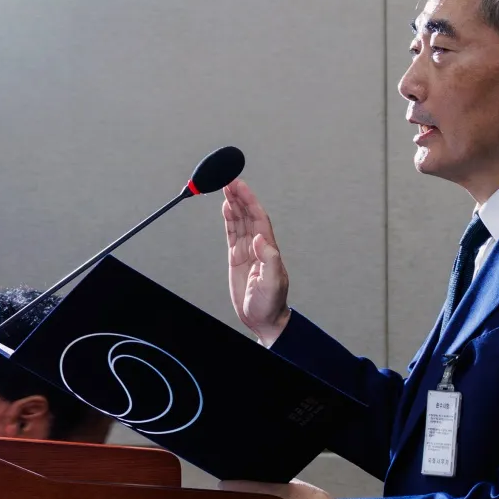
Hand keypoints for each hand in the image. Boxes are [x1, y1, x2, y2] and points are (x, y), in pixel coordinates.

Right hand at [222, 181, 290, 344]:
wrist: (263, 319)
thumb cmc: (270, 303)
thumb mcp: (272, 283)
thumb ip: (268, 260)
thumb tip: (259, 238)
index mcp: (267, 248)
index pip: (257, 218)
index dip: (249, 200)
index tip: (240, 186)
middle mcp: (258, 246)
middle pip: (247, 214)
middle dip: (239, 196)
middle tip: (229, 179)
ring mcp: (247, 250)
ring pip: (240, 221)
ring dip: (234, 204)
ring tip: (225, 187)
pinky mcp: (237, 258)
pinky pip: (232, 233)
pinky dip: (229, 219)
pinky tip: (226, 208)